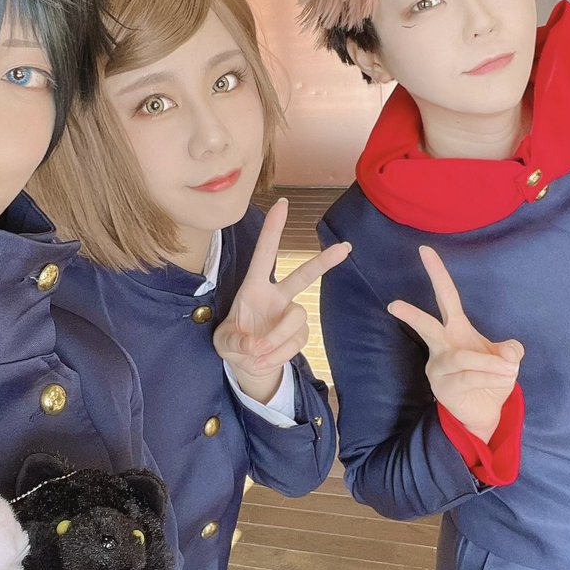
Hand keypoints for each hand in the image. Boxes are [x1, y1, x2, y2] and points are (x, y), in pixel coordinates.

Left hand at [213, 197, 350, 402]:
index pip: (264, 254)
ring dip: (276, 338)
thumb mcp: (224, 343)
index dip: (273, 229)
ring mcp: (290, 314)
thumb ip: (236, 341)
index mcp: (253, 288)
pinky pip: (295, 342)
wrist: (246, 365)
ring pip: (296, 318)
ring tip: (257, 353)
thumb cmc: (233, 343)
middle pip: (303, 276)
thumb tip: (257, 344)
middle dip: (323, 262)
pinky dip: (277, 355)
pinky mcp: (300, 334)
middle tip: (345, 248)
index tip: (282, 204)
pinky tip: (263, 359)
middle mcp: (276, 296)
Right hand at [388, 246, 522, 443]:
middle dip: (411, 315)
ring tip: (509, 370)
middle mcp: (443, 345)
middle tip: (393, 305)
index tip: (425, 249)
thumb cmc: (492, 379)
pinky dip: (490, 376)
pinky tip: (503, 378)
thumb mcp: (508, 360)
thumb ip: (511, 351)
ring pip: (462, 357)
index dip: (437, 273)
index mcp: (457, 329)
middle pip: (427, 326)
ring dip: (489, 363)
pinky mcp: (443, 388)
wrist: (486, 412)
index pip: (446, 297)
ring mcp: (439, 367)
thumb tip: (508, 352)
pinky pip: (468, 377)